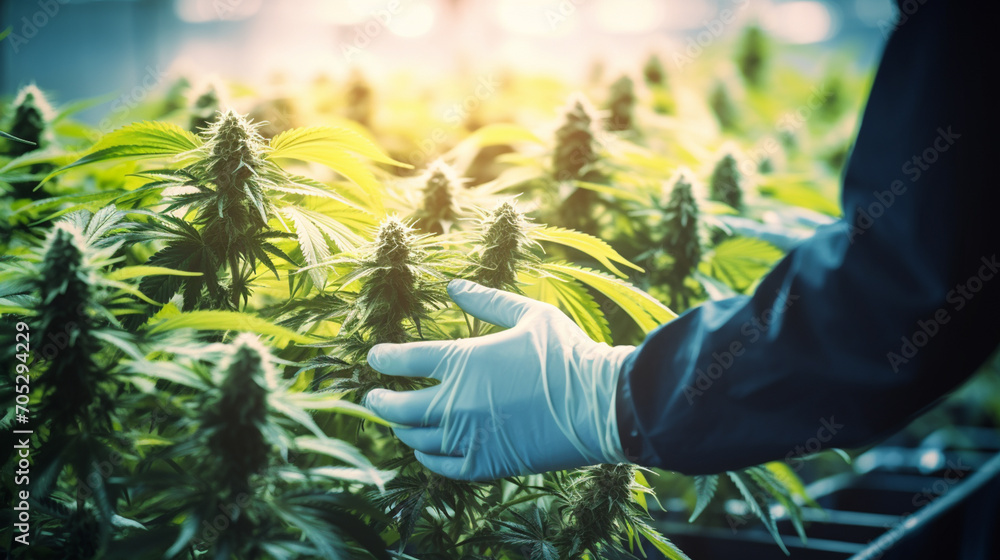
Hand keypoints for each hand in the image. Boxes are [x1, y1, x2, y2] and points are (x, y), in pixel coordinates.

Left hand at [364, 279, 634, 480]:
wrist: (600, 405)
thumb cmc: (568, 355)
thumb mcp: (529, 315)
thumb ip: (487, 300)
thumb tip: (454, 285)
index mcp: (463, 360)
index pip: (404, 360)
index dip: (383, 359)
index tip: (375, 358)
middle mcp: (457, 401)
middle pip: (398, 407)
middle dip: (379, 402)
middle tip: (372, 399)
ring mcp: (469, 436)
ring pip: (416, 438)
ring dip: (401, 429)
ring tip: (398, 423)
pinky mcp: (486, 463)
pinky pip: (441, 466)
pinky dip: (426, 457)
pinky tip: (424, 450)